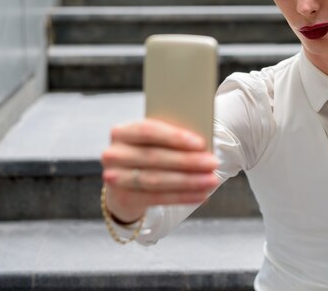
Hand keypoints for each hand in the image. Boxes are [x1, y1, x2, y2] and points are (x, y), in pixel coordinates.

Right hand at [101, 119, 219, 222]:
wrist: (124, 181)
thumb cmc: (148, 152)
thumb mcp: (155, 141)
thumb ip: (171, 137)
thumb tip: (201, 143)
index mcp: (122, 131)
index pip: (148, 130)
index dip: (175, 137)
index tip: (201, 143)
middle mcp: (113, 153)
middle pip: (154, 157)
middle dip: (187, 161)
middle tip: (213, 163)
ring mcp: (115, 177)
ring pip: (156, 180)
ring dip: (188, 181)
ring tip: (212, 180)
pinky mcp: (123, 198)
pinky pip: (157, 198)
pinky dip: (183, 197)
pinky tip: (202, 195)